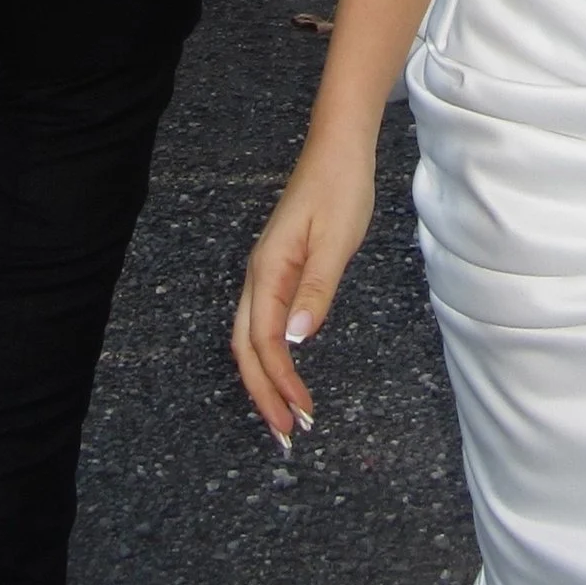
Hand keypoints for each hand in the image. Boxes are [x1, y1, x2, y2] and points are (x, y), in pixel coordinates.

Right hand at [231, 139, 375, 449]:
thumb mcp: (336, 240)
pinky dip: (270, 355)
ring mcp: (265, 273)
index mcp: (268, 270)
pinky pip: (263, 323)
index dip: (278, 382)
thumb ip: (316, 290)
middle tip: (285, 435)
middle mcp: (258, 275)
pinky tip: (284, 371)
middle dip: (262, 394)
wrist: (338, 149)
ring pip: (250, 338)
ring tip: (284, 415)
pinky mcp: (279, 270)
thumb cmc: (340, 189)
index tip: (298, 414)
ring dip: (265, 379)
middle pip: (246, 347)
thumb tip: (296, 339)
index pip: (264, 341)